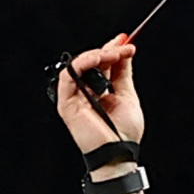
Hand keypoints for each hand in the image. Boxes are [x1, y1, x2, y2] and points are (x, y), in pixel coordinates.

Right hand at [50, 35, 146, 151]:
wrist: (119, 153)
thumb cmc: (124, 133)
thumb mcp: (127, 94)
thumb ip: (123, 72)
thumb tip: (124, 49)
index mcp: (98, 91)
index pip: (100, 64)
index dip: (110, 49)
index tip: (125, 40)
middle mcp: (84, 93)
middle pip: (89, 62)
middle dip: (107, 50)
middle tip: (124, 47)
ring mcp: (74, 98)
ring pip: (78, 66)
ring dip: (97, 55)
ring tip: (114, 54)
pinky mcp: (66, 104)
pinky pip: (68, 77)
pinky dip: (82, 63)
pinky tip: (98, 59)